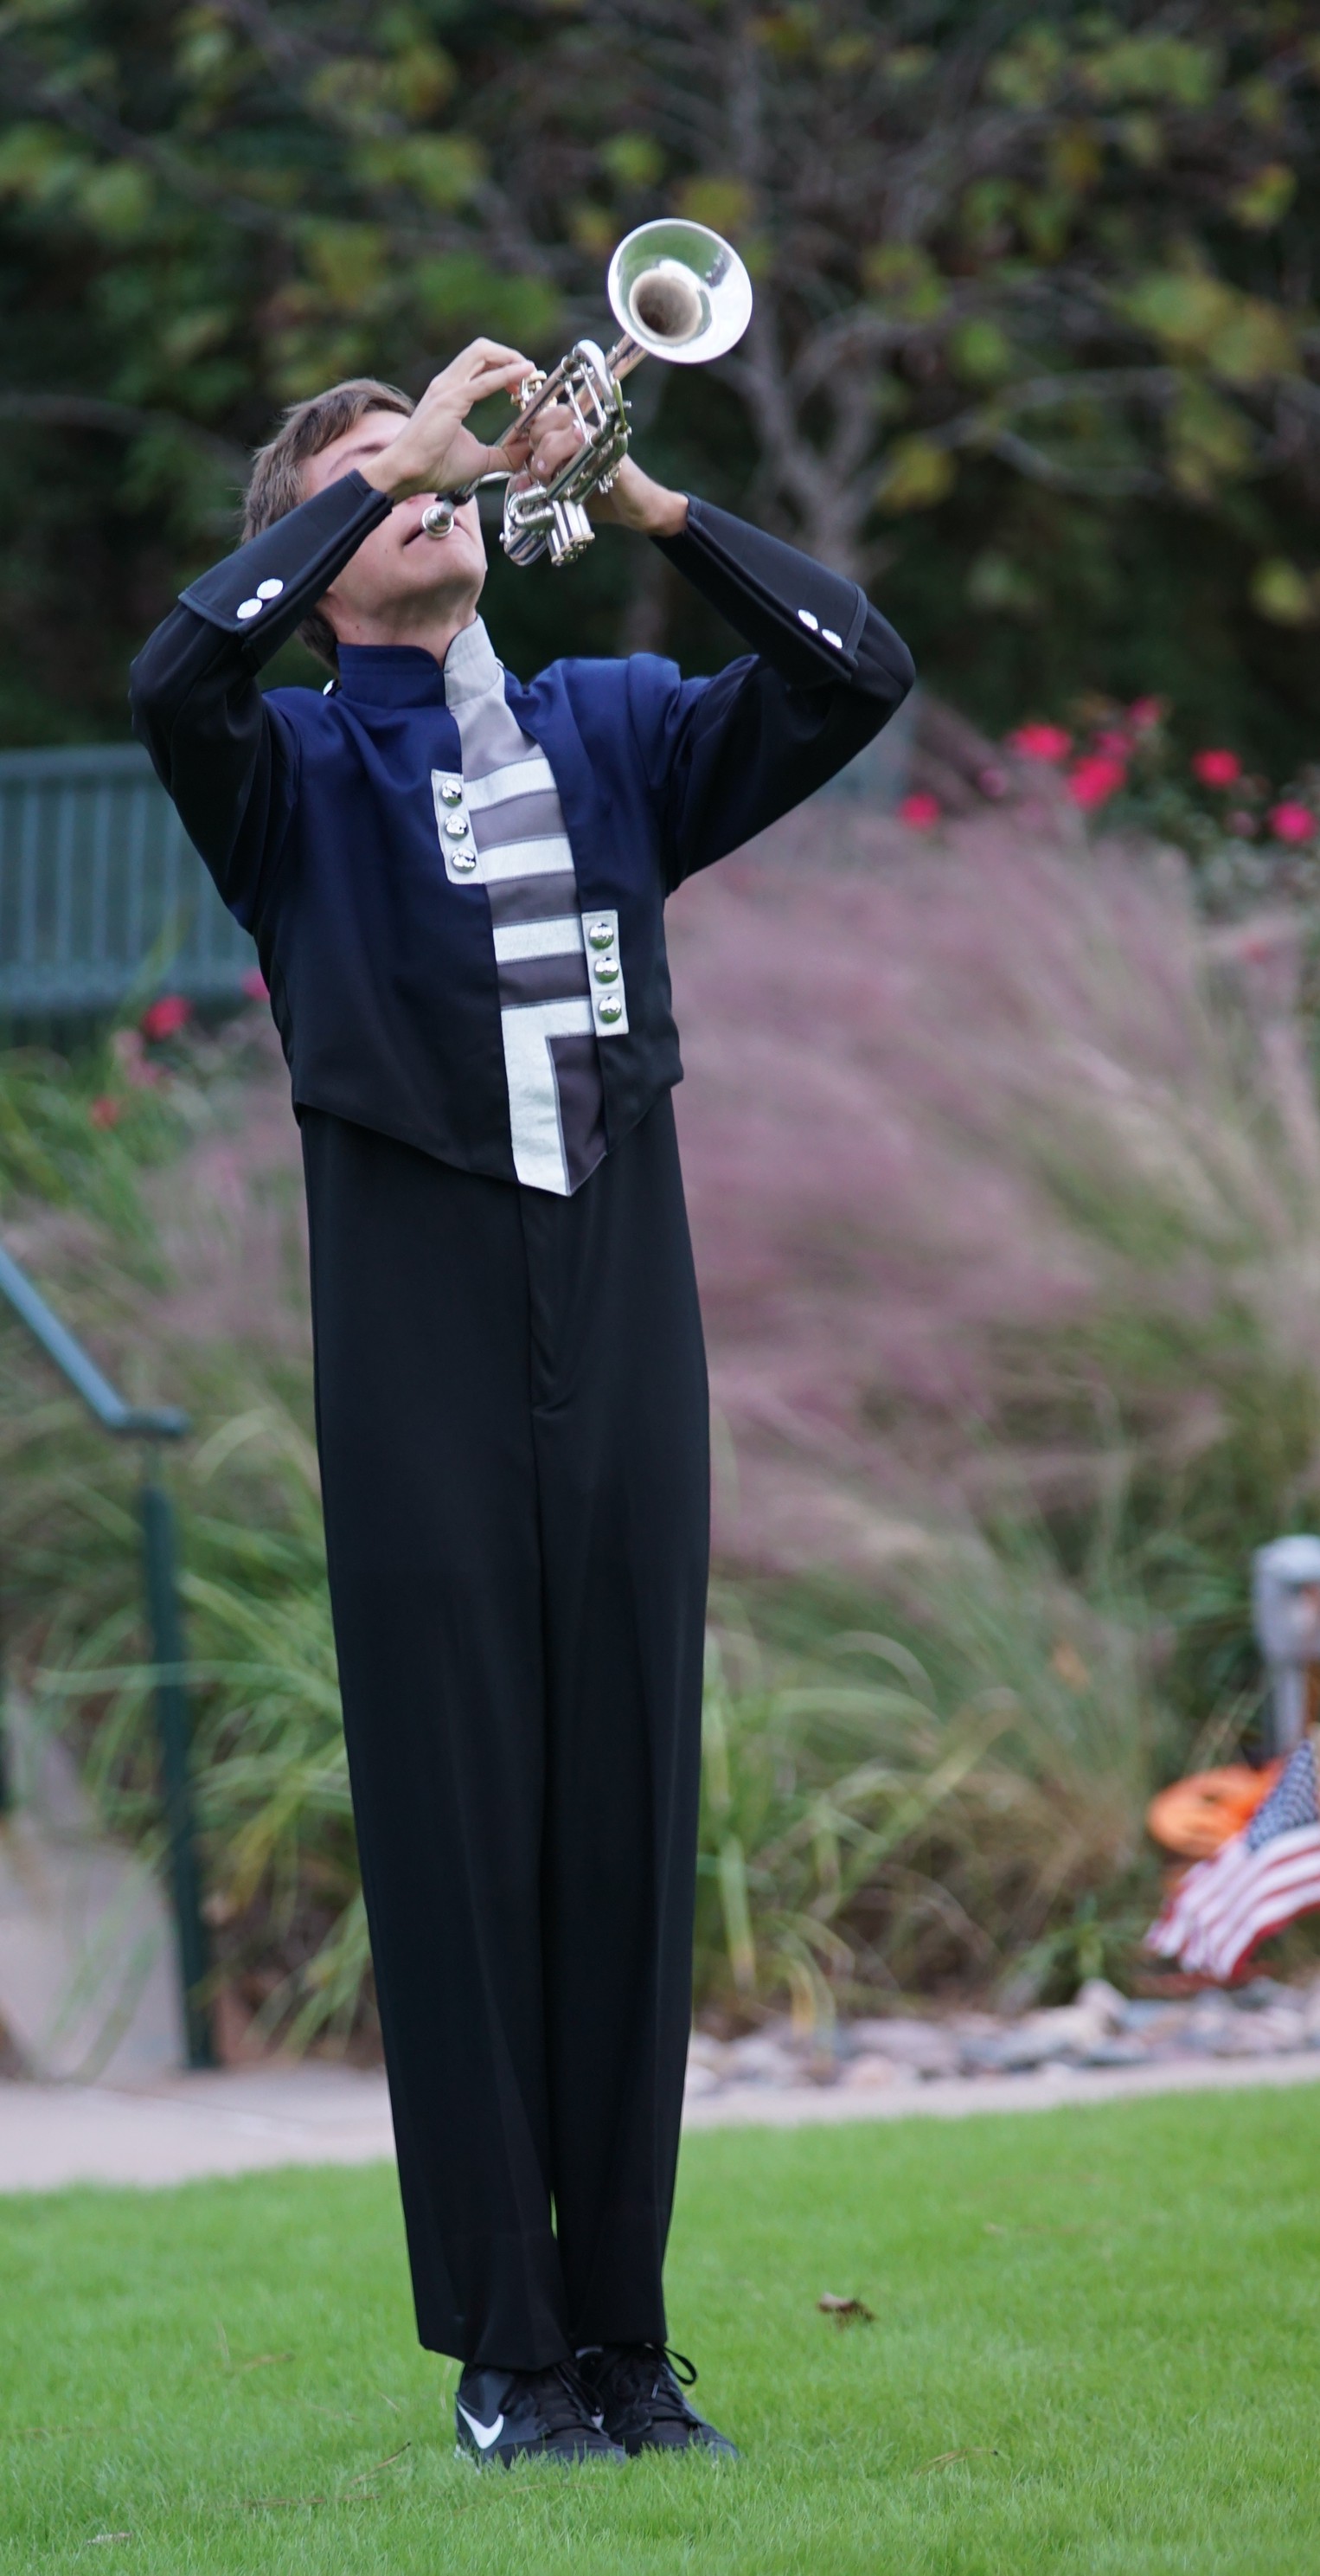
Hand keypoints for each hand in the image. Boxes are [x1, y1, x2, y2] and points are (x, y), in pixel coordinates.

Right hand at [360, 341, 534, 501]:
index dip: (506, 367)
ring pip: (482, 353)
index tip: (524, 386)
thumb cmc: (435, 466)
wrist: (406, 473)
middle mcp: (448, 383)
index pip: (481, 363)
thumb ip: (505, 455)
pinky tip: (524, 374)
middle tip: (530, 378)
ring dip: (510, 359)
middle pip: (483, 349)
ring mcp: (447, 388)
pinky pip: (484, 381)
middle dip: (511, 356)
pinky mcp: (450, 401)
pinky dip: (507, 375)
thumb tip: (527, 452)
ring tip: (529, 375)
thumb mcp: (480, 460)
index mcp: (451, 391)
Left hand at [522, 404, 687, 536]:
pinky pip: (582, 445)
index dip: (528, 436)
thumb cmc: (601, 498)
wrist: (636, 510)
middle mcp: (584, 429)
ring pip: (560, 429)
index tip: (526, 462)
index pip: (541, 418)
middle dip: (535, 445)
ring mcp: (598, 436)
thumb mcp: (564, 491)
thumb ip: (542, 485)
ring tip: (548, 477)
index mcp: (572, 433)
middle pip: (547, 418)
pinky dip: (568, 462)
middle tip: (540, 472)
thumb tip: (518, 483)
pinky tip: (567, 479)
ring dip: (547, 454)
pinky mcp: (609, 449)